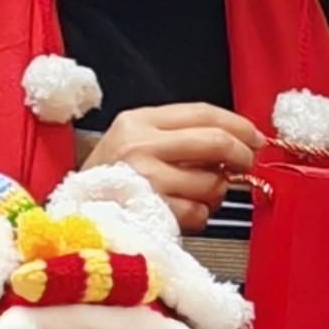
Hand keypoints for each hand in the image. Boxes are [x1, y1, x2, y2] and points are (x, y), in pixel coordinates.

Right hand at [78, 98, 263, 217]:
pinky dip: (199, 216)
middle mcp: (139, 146)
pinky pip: (199, 212)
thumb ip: (181, 136)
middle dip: (241, 155)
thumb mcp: (137, 142)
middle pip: (215, 142)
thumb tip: (239, 141)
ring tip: (195, 194)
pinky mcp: (152, 210)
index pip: (202, 113)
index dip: (238, 124)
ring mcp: (145, 179)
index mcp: (138, 121)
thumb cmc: (112, 180)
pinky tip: (180, 212)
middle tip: (246, 165)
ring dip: (215, 192)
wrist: (73, 215)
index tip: (255, 137)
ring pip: (211, 182)